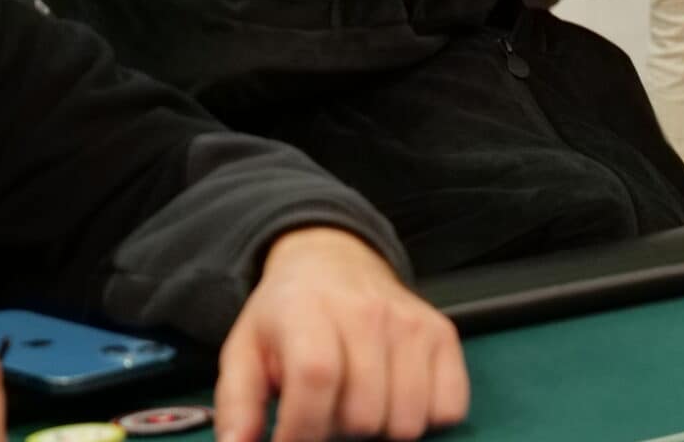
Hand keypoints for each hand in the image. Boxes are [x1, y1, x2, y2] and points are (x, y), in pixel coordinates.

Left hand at [215, 228, 466, 441]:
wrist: (334, 259)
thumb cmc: (286, 315)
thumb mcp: (244, 350)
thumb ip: (236, 404)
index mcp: (309, 311)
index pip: (317, 379)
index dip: (301, 430)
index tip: (289, 441)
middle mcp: (367, 312)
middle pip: (363, 414)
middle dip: (338, 434)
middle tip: (324, 415)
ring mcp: (411, 323)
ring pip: (406, 421)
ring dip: (379, 430)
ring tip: (357, 406)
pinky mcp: (443, 333)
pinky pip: (448, 408)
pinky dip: (424, 418)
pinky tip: (395, 400)